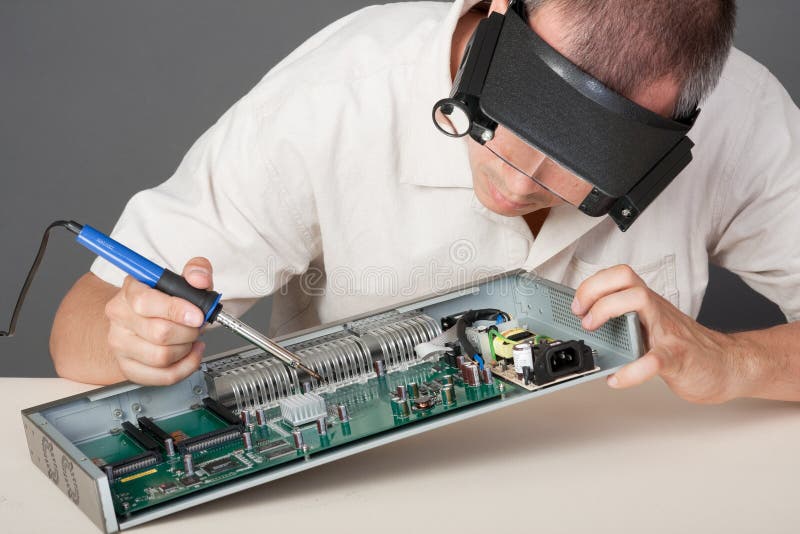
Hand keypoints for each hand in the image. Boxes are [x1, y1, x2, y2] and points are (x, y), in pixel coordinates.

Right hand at [104, 257, 212, 384]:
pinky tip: (190, 354)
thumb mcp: (183, 279)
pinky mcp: (128, 367)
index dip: (177, 310)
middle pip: (159, 333)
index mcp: (130, 291)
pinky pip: (163, 376)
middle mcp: (120, 317)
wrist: (146, 318)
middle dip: (189, 331)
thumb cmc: (165, 299)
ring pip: (162, 357)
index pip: (146, 302)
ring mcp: (120, 344)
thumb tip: (199, 278)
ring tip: (191, 338)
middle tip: (196, 326)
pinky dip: (186, 367)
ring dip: (187, 349)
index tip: (197, 315)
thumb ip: (196, 271)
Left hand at [571, 265, 746, 402]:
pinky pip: (653, 359)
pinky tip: (617, 379)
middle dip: (595, 291)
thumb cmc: (685, 347)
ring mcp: (668, 332)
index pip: (619, 275)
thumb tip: (586, 330)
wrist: (726, 366)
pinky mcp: (677, 358)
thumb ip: (625, 324)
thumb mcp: (651, 328)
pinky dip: (631, 371)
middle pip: (626, 279)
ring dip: (608, 311)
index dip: (593, 284)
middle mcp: (657, 311)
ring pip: (640, 301)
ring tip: (593, 331)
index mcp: (648, 304)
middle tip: (581, 315)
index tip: (577, 305)